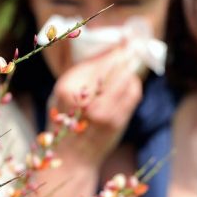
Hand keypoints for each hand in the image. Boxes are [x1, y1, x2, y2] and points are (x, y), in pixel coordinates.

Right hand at [48, 43, 142, 168]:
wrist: (71, 156)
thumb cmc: (66, 120)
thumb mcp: (63, 92)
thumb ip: (83, 73)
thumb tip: (111, 49)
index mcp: (67, 87)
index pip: (99, 60)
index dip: (115, 49)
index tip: (125, 40)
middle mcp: (85, 98)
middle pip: (115, 66)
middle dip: (126, 55)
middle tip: (133, 45)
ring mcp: (103, 112)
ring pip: (128, 78)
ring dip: (130, 71)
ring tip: (129, 67)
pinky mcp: (117, 121)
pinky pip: (133, 94)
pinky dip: (133, 85)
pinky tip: (129, 84)